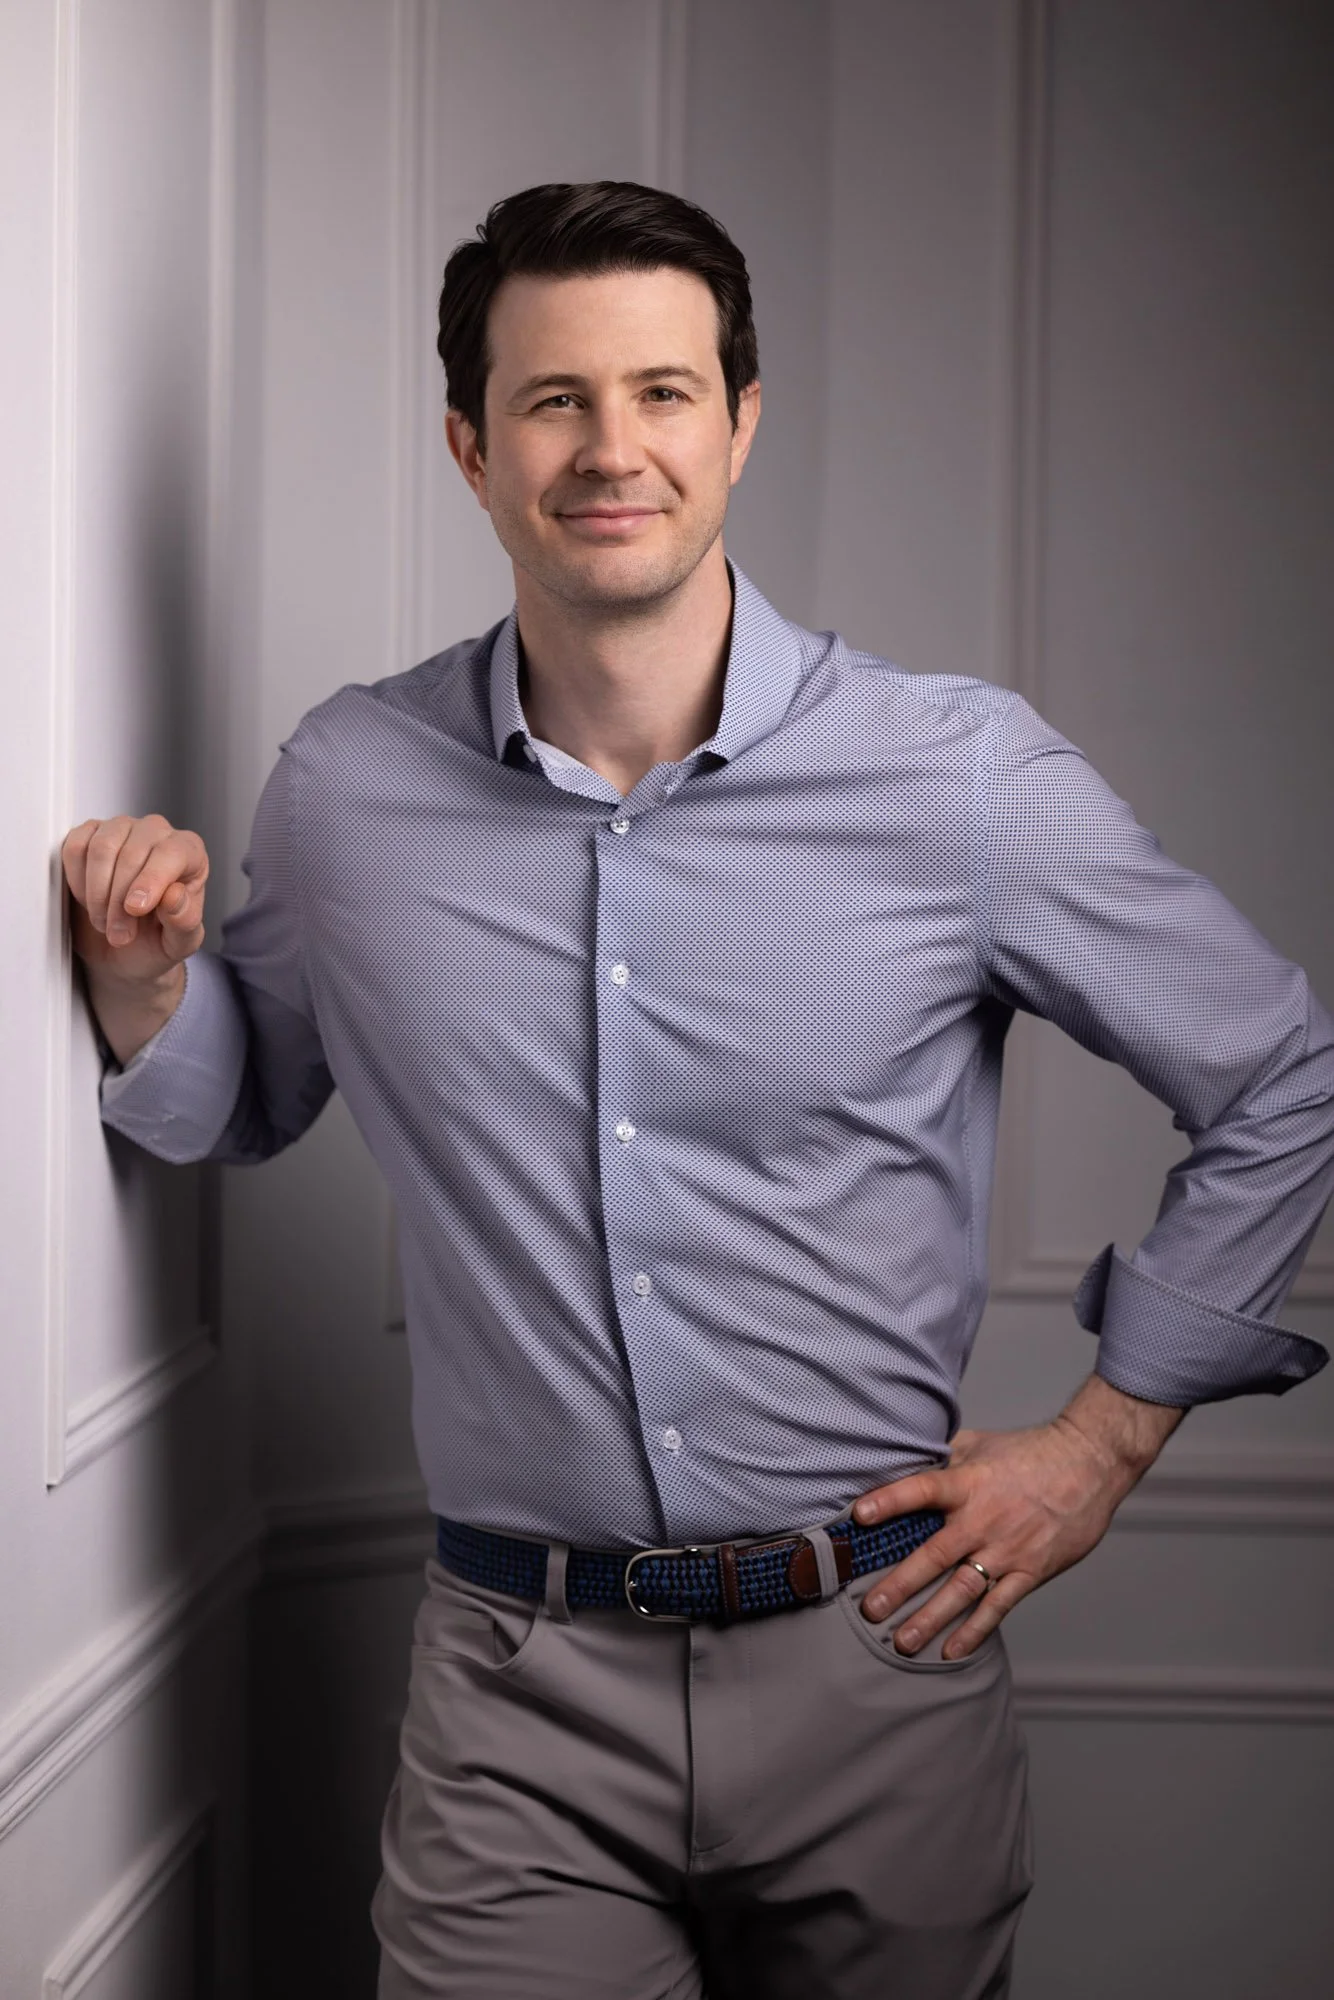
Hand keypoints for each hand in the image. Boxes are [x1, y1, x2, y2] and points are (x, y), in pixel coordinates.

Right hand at [62, 813, 207, 976]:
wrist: (126, 950)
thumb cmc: (158, 939)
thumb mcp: (180, 942)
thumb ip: (183, 920)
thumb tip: (174, 895)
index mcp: (189, 852)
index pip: (171, 853)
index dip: (150, 881)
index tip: (135, 909)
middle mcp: (157, 833)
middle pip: (131, 854)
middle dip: (119, 902)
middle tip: (120, 935)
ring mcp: (121, 829)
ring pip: (101, 849)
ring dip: (97, 894)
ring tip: (105, 921)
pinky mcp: (89, 834)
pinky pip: (75, 848)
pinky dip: (77, 880)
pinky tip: (88, 900)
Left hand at [852, 1376, 1183, 1658]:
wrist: (1089, 1465)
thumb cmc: (1030, 1451)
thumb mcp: (981, 1443)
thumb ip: (943, 1457)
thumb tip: (904, 1459)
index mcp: (968, 1483)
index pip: (922, 1490)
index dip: (890, 1501)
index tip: (859, 1516)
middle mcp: (983, 1520)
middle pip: (934, 1555)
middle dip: (899, 1585)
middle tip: (870, 1609)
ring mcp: (1007, 1550)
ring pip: (962, 1591)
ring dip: (930, 1619)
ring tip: (902, 1642)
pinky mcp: (1030, 1571)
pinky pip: (998, 1606)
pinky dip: (975, 1631)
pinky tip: (951, 1650)